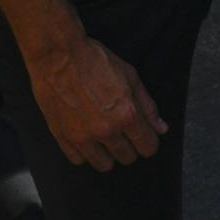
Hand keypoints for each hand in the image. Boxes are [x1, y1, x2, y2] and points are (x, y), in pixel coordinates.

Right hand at [25, 28, 167, 170]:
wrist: (57, 54)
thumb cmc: (94, 60)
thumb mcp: (130, 76)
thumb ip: (148, 106)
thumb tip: (161, 129)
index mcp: (127, 115)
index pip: (147, 147)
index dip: (148, 142)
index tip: (142, 136)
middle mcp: (106, 130)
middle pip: (127, 158)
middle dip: (129, 146)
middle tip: (121, 131)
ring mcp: (82, 136)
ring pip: (104, 165)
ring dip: (107, 153)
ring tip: (103, 137)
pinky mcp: (62, 136)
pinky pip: (78, 159)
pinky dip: (84, 152)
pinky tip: (85, 136)